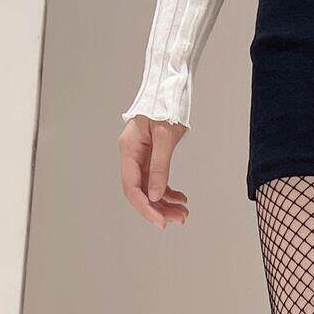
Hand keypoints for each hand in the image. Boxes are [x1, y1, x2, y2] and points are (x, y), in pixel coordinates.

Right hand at [118, 115, 188, 229]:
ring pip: (149, 187)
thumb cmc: (166, 107)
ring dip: (165, 203)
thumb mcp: (165, 138)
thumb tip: (154, 194)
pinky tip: (181, 199)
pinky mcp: (150, 156)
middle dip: (158, 208)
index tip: (161, 222)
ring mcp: (140, 156)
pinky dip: (168, 191)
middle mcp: (131, 155)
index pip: (132, 187)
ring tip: (183, 213)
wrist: (169, 91)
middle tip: (180, 220)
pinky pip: (156, 179)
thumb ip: (159, 167)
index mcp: (129, 149)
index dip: (145, 207)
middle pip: (139, 190)